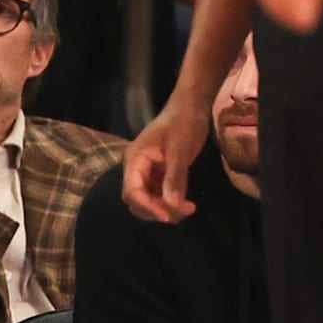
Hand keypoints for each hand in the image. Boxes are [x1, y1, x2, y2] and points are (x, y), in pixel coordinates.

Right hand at [121, 96, 206, 222]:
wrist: (190, 107)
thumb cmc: (183, 123)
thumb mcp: (180, 150)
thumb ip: (175, 178)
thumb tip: (173, 205)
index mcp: (135, 161)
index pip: (132, 191)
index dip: (148, 206)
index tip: (168, 216)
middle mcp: (136, 169)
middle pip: (136, 200)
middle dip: (156, 211)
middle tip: (182, 213)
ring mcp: (146, 172)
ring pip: (146, 200)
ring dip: (164, 209)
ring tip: (188, 209)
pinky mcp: (157, 174)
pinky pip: (158, 194)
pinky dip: (169, 202)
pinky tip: (186, 203)